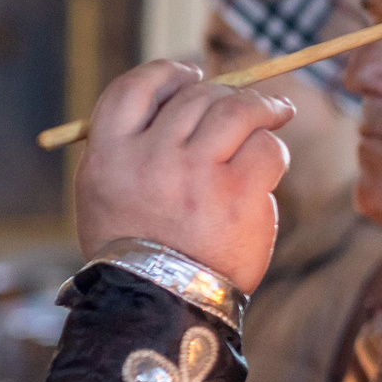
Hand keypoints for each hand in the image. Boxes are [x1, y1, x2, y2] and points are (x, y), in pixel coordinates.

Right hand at [75, 62, 292, 293]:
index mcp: (109, 155)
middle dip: (224, 92)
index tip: (190, 73)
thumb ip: (128, 150)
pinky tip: (272, 163)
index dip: (167, 72)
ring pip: (236, 111)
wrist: (160, 309)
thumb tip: (173, 105)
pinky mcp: (236, 194)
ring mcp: (195, 174)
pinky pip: (266, 148)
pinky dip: (273, 151)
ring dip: (260, 108)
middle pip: (194, 96)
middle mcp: (150, 157)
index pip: (136, 88)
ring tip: (276, 112)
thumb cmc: (134, 256)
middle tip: (245, 102)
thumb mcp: (104, 196)